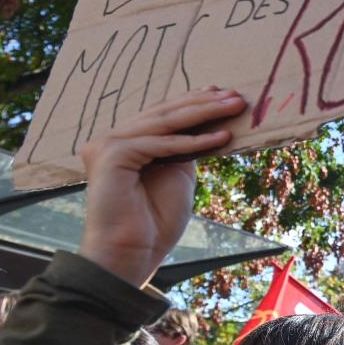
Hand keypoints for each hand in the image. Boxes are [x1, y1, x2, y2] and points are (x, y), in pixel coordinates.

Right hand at [77, 88, 244, 285]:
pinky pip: (160, 143)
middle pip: (164, 113)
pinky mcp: (110, 154)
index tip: (222, 92)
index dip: (193, 101)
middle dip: (203, 103)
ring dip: (204, 113)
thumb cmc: (155, 221)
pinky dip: (192, 141)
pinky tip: (221, 138)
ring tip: (234, 106)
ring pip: (164, 122)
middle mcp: (111, 139)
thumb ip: (184, 149)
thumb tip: (207, 125)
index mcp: (124, 143)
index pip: (162, 114)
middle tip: (236, 96)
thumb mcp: (178, 174)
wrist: (133, 252)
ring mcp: (106, 145)